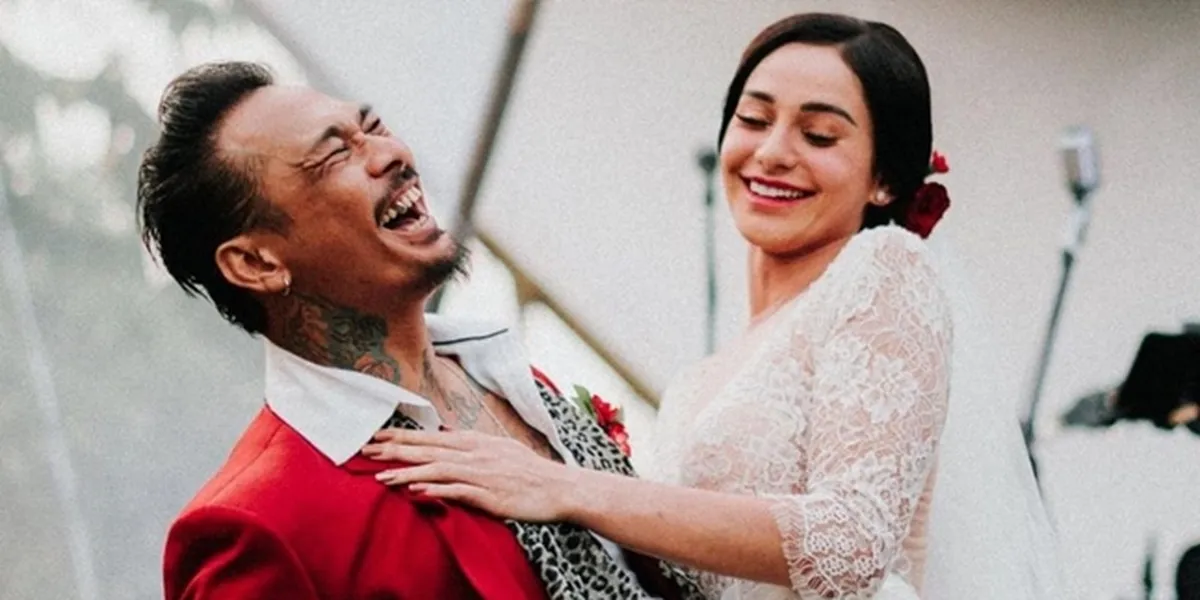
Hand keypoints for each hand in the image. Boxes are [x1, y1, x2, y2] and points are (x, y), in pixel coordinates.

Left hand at [362, 428, 579, 521]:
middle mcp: (476, 453)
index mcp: (476, 442)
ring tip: (382, 476)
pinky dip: (436, 489)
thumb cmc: (529, 471)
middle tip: (367, 451)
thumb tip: (446, 432)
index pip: (432, 436)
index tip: (377, 437)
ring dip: (408, 472)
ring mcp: (483, 473)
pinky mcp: (490, 495)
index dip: (403, 436)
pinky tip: (417, 492)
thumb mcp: (498, 448)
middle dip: (396, 450)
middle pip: (429, 450)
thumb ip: (470, 443)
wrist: (559, 487)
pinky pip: (458, 491)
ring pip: (438, 468)